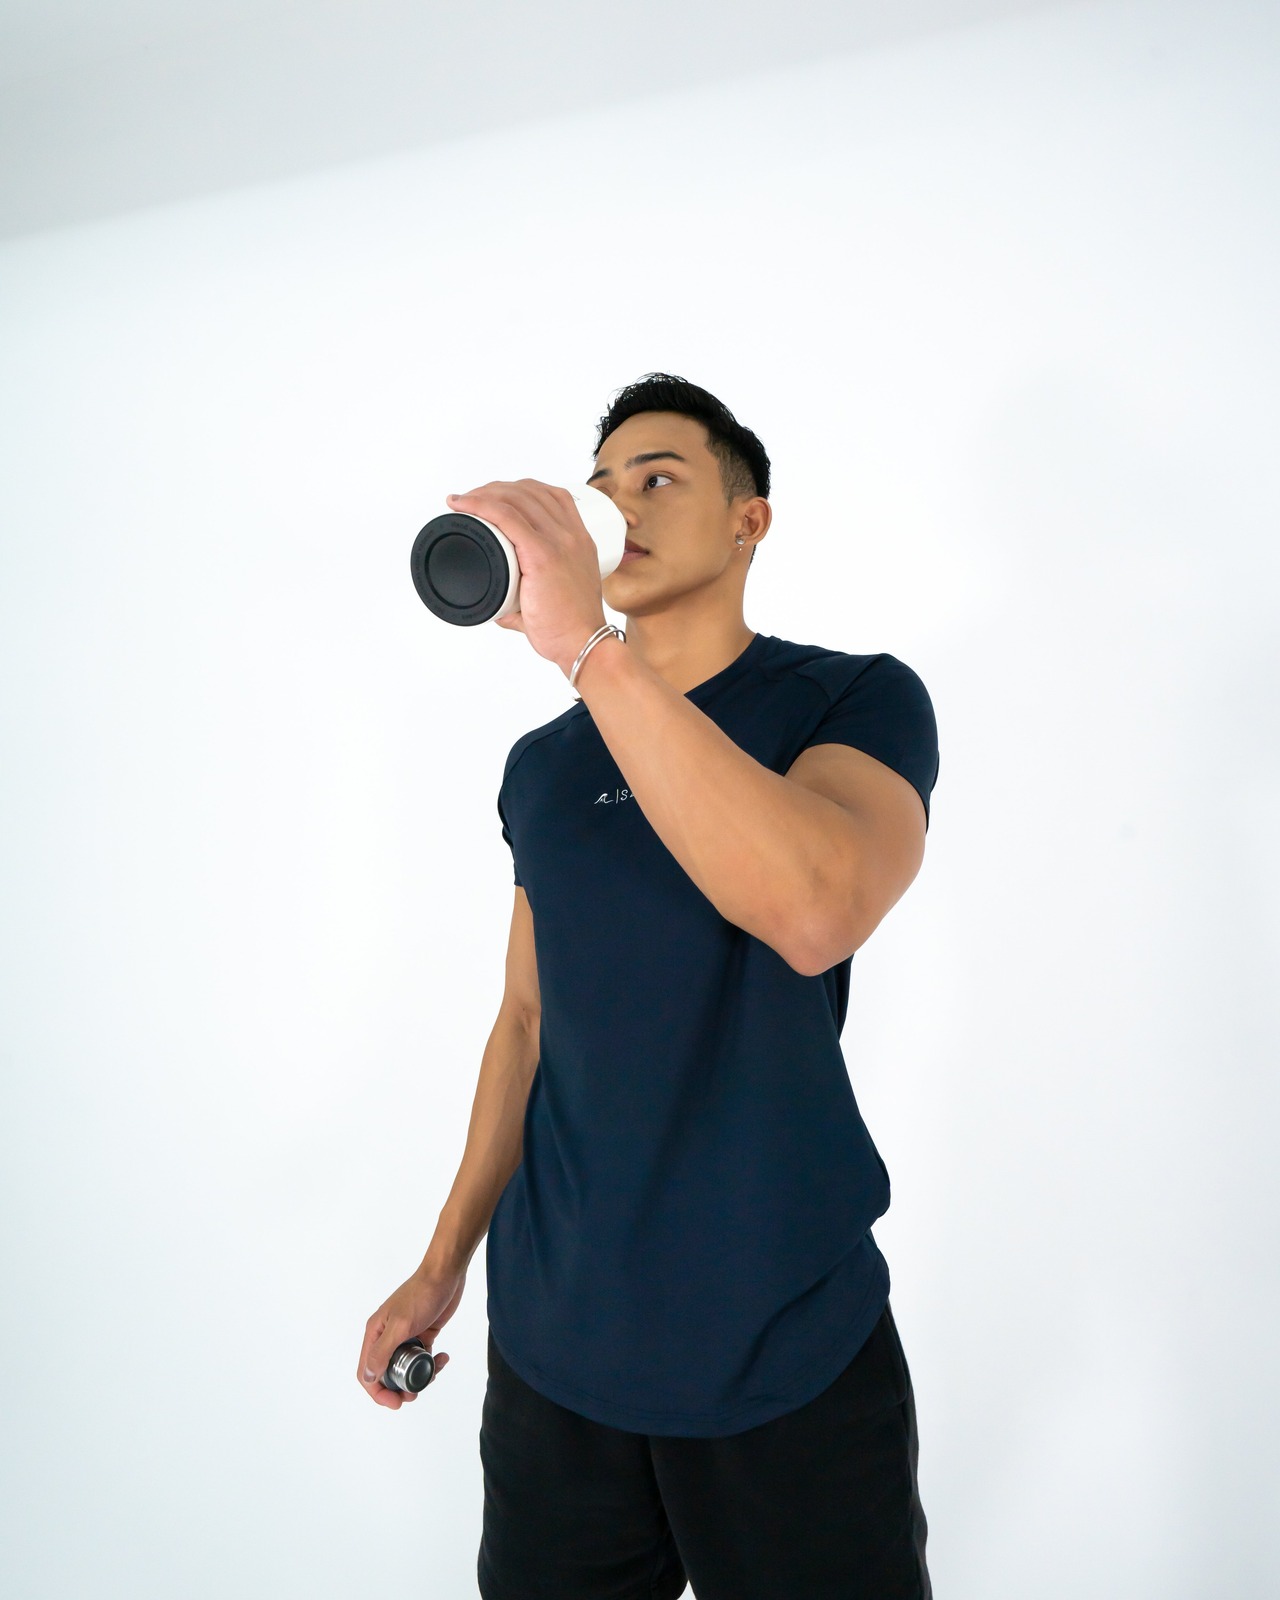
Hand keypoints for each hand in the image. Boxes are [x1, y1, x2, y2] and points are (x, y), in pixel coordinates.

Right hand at [357, 1263, 464, 1409]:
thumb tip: (369, 1376)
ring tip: (434, 1371)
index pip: (367, 1372)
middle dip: (399, 1387)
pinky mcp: (422, 1333)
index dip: (378, 1392)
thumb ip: (383, 1351)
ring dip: (419, 1376)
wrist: (446, 1274)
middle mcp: (386, 1336)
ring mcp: (405, 1336)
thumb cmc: (421, 1296)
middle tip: (416, 1392)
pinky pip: (422, 1357)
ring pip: (406, 1367)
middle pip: (386, 1373)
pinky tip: (444, 1356)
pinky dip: (432, 1362)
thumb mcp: (401, 1325)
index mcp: (375, 1333)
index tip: (397, 1402)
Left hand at [446, 480, 606, 677]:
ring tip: (463, 502)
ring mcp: (559, 542)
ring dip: (484, 493)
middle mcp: (571, 535)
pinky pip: (507, 517)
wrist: (584, 644)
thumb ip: (528, 600)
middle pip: (529, 491)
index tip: (495, 497)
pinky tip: (463, 504)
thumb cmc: (570, 628)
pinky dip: (481, 505)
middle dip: (496, 489)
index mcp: (579, 540)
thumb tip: (500, 607)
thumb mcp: (558, 599)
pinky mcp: (542, 555)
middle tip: (471, 501)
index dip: (520, 489)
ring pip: (516, 498)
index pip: (550, 495)